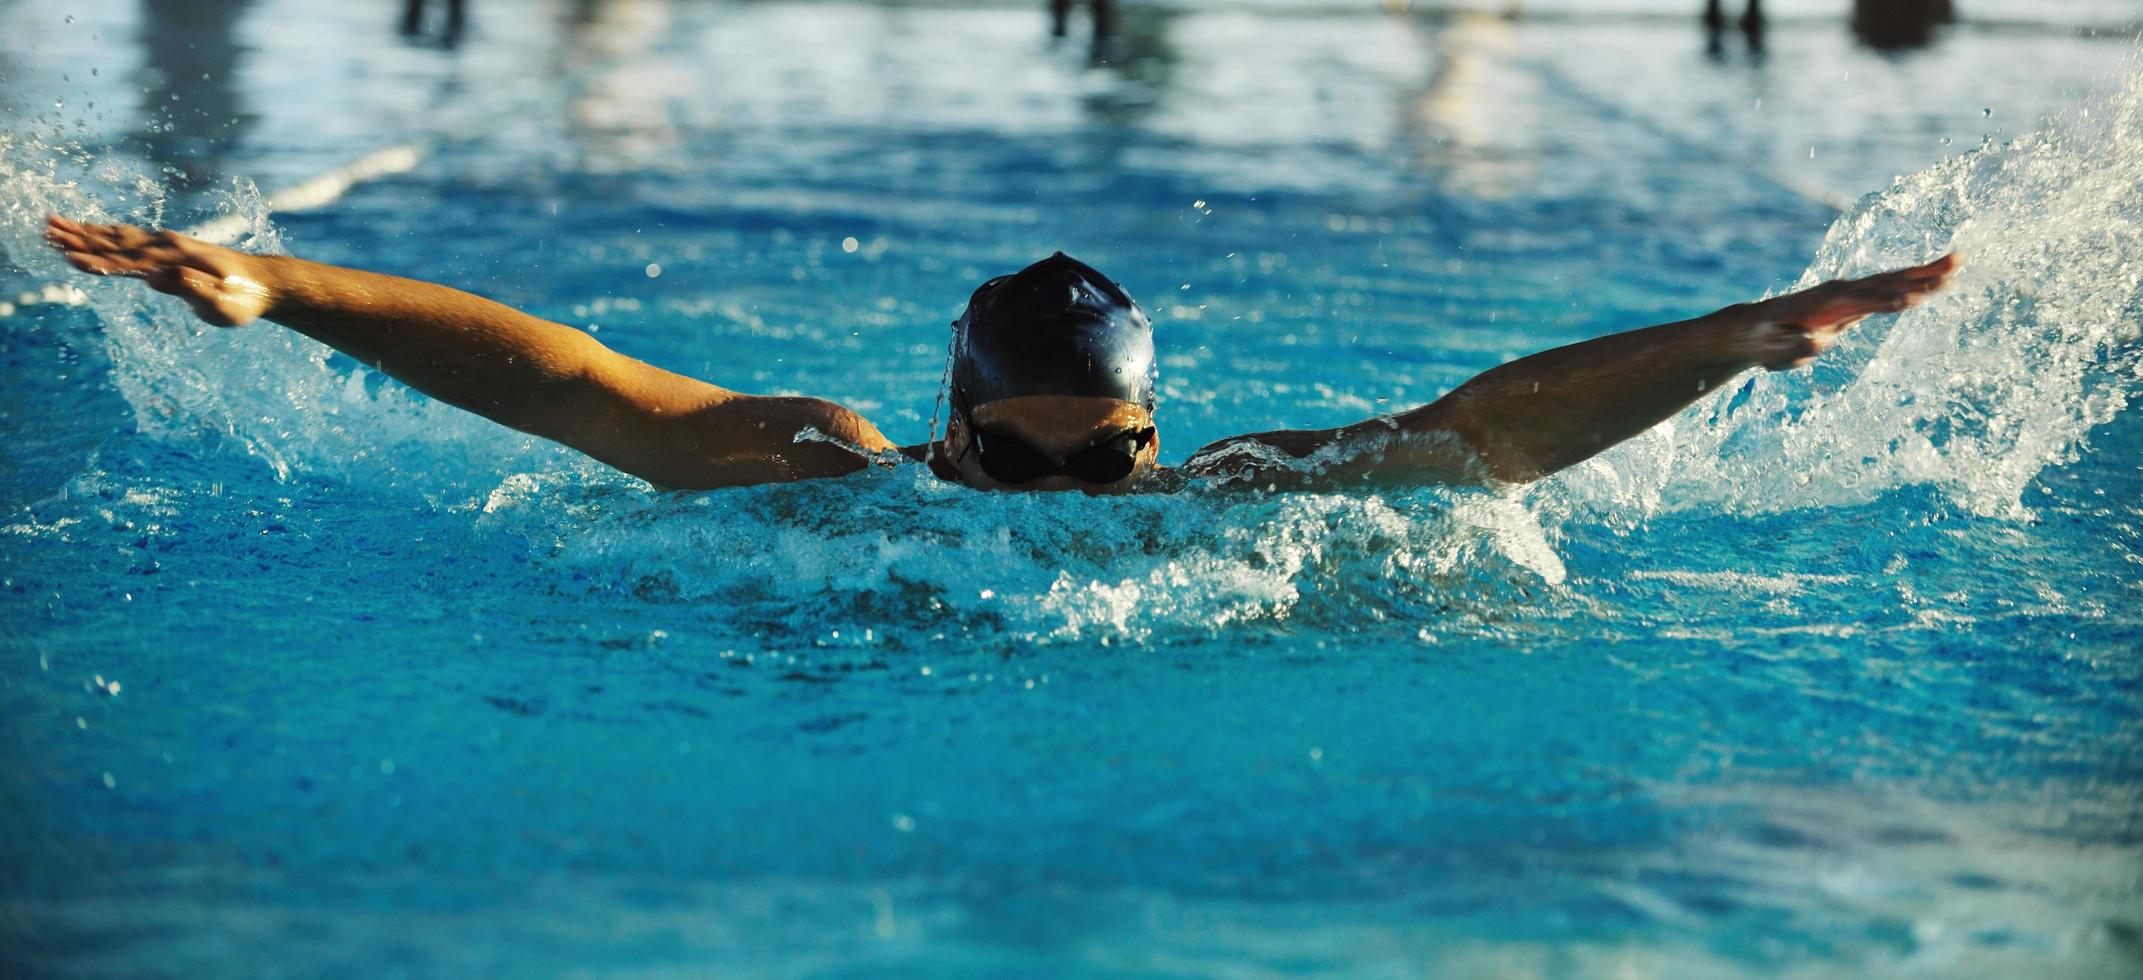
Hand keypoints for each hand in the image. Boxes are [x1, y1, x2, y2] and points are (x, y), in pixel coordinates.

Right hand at [43, 215, 273, 326]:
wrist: (264, 282)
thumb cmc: (244, 299)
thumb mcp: (222, 304)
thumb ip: (191, 289)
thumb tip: (156, 278)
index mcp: (177, 261)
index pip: (130, 262)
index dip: (100, 262)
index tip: (70, 258)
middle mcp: (169, 247)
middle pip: (117, 244)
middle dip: (81, 239)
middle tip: (46, 231)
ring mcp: (168, 244)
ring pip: (119, 236)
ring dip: (86, 231)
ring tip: (54, 224)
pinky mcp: (169, 247)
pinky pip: (130, 238)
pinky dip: (105, 233)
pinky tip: (90, 230)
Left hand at [1740, 252, 1958, 370]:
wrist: (1752, 329)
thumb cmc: (1763, 341)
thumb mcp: (1774, 348)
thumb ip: (1794, 344)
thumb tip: (1814, 339)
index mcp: (1825, 303)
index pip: (1862, 301)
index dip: (1886, 301)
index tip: (1912, 298)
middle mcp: (1840, 291)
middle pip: (1885, 282)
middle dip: (1919, 275)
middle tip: (1954, 266)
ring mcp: (1847, 293)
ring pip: (1891, 280)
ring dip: (1923, 272)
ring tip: (1957, 262)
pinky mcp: (1851, 300)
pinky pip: (1886, 288)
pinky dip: (1911, 281)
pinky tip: (1934, 279)